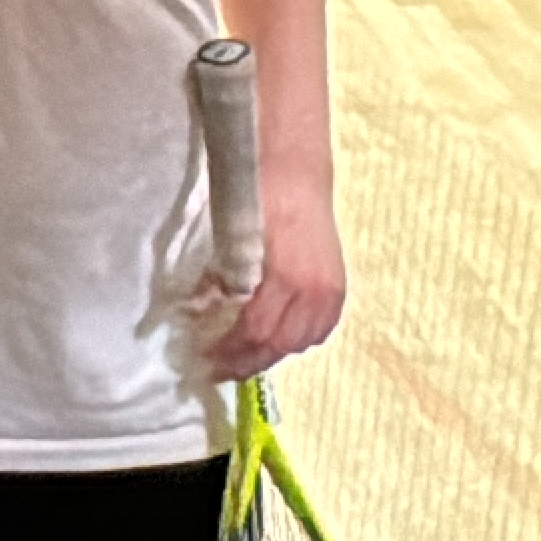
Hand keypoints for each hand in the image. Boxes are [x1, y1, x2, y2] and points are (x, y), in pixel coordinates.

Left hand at [210, 175, 344, 380]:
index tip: (207, 358)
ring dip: (274, 352)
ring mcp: (330, 290)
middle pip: (280, 345)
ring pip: (303, 340)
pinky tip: (281, 337)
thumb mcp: (231, 239)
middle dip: (249, 360)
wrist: (295, 173)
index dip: (230, 351)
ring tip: (247, 355)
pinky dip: (300, 338)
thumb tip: (202, 309)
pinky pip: (321, 327)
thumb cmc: (258, 198)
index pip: (255, 332)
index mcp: (284, 279)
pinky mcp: (338, 285)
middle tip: (222, 367)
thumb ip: (222, 278)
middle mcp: (313, 291)